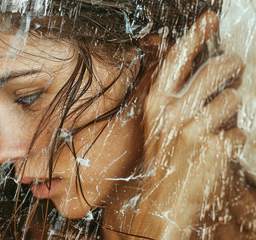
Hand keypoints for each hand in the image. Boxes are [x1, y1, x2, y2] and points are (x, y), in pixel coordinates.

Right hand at [131, 11, 245, 238]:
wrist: (160, 202)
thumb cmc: (160, 162)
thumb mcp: (158, 126)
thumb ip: (176, 98)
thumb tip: (209, 74)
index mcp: (156, 103)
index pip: (176, 59)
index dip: (195, 35)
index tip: (210, 18)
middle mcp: (174, 110)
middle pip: (216, 69)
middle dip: (232, 65)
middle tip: (237, 66)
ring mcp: (195, 127)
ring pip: (233, 100)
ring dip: (232, 112)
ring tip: (218, 126)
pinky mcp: (215, 146)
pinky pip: (240, 132)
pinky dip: (235, 140)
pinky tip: (219, 150)